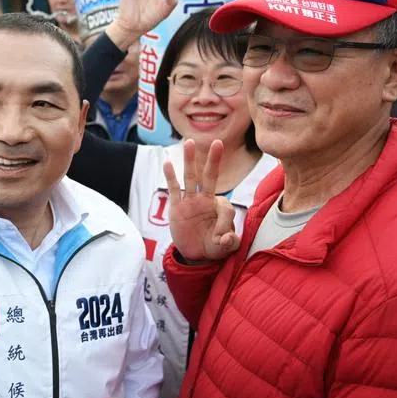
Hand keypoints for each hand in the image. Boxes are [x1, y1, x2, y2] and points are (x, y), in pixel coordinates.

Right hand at [164, 139, 238, 262]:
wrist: (195, 254)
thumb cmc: (212, 246)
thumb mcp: (224, 247)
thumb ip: (229, 242)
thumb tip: (226, 238)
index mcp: (219, 207)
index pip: (225, 206)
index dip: (225, 222)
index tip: (222, 238)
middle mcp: (205, 200)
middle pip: (210, 176)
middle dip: (214, 160)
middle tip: (217, 143)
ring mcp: (190, 202)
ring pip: (190, 178)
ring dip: (190, 161)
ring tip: (189, 142)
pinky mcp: (176, 208)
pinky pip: (174, 190)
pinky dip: (170, 177)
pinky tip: (167, 163)